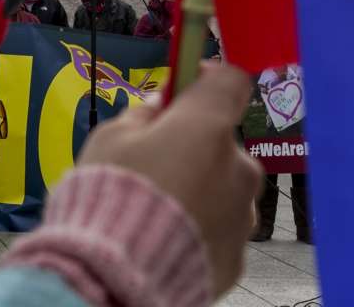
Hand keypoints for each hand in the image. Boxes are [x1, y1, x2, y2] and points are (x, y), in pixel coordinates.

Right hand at [77, 63, 261, 296]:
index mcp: (207, 127)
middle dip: (195, 146)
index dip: (207, 79)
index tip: (184, 87)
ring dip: (200, 190)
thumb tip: (158, 109)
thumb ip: (141, 116)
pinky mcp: (238, 256)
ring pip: (224, 187)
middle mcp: (237, 166)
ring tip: (157, 210)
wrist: (117, 273)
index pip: (231, 81)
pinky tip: (166, 238)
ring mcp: (243, 214)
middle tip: (153, 163)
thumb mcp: (110, 138)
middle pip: (223, 142)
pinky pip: (219, 229)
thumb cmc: (112, 194)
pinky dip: (199, 229)